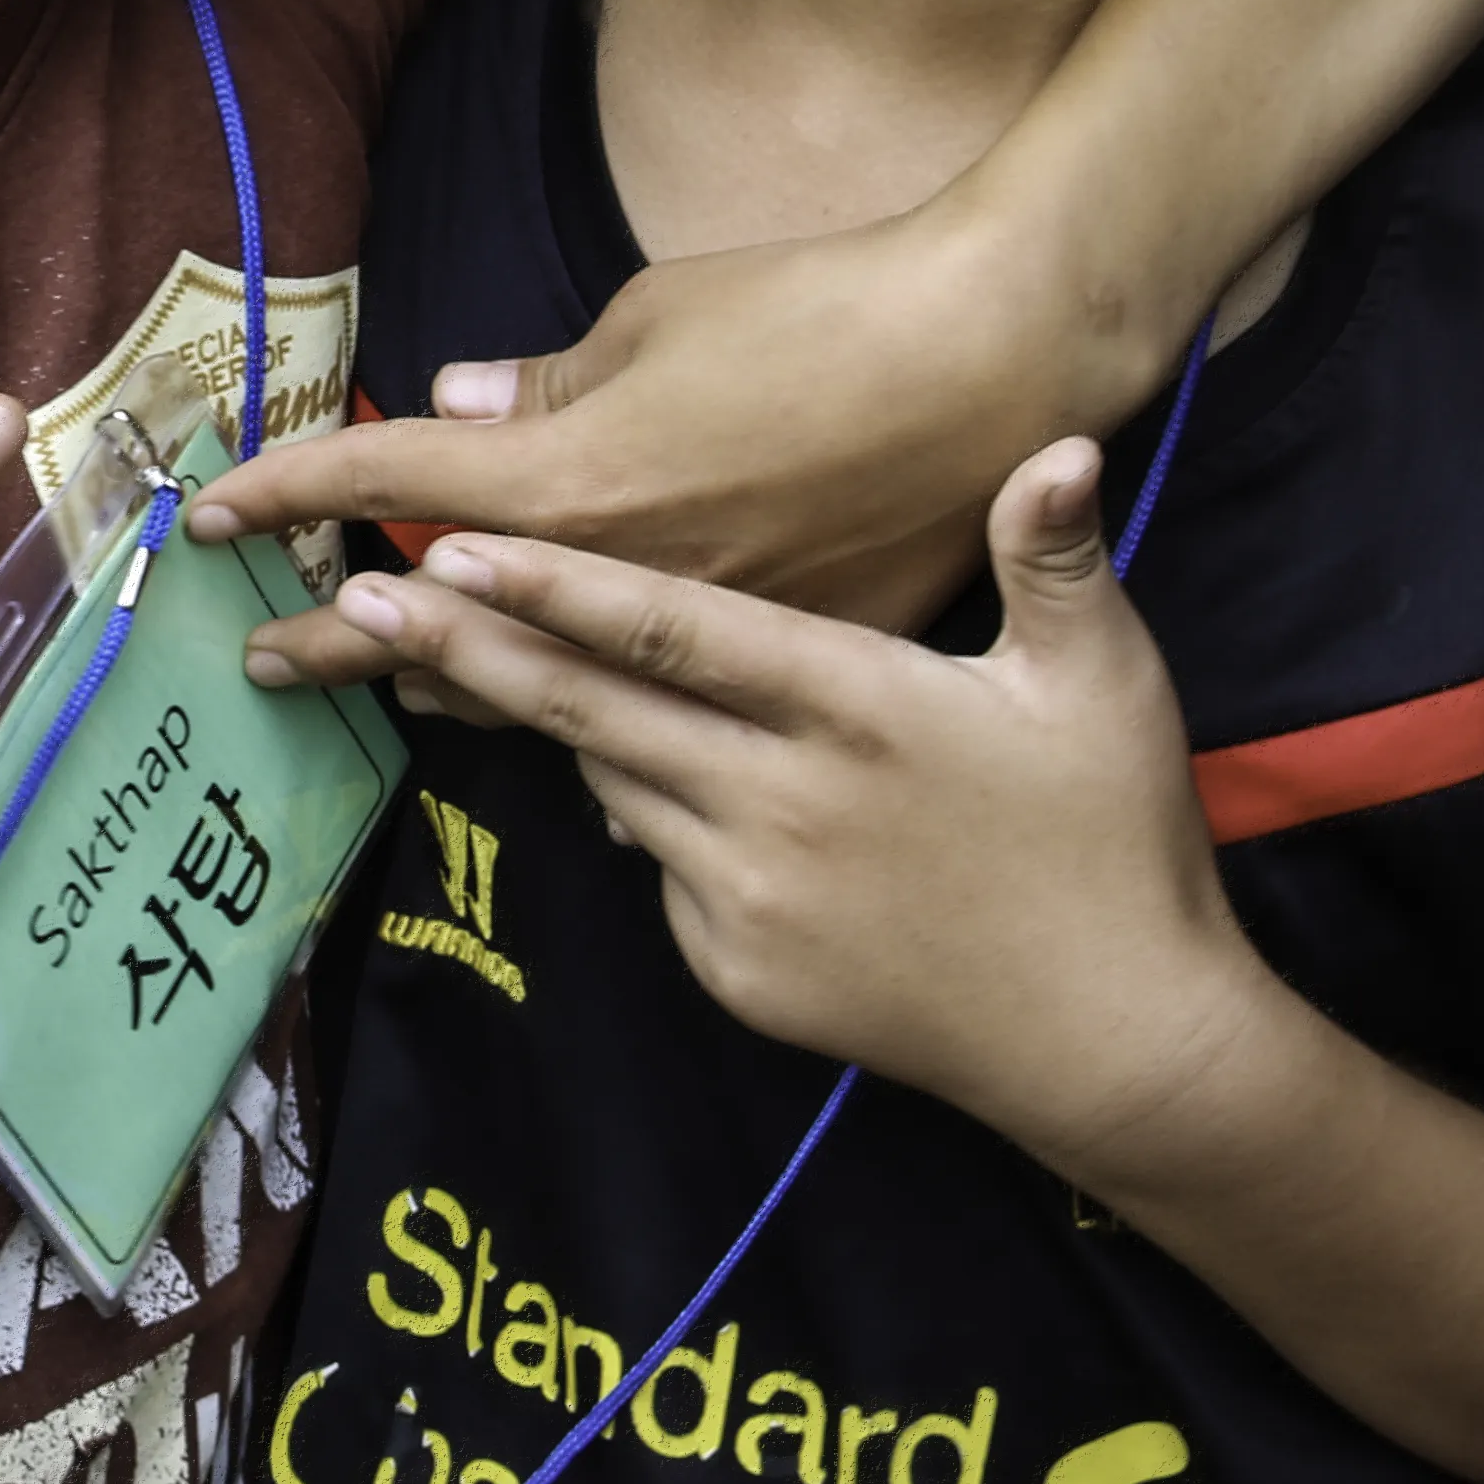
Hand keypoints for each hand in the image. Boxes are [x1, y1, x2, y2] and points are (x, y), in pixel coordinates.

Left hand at [200, 200, 1124, 668]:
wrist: (1008, 376)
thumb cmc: (837, 314)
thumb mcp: (668, 314)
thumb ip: (554, 383)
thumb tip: (465, 408)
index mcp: (581, 487)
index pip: (393, 487)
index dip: (293, 488)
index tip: (211, 511)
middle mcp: (623, 592)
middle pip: (443, 633)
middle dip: (341, 641)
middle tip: (261, 658)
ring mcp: (701, 658)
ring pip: (545, 705)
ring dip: (461, 691)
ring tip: (391, 690)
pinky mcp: (783, 691)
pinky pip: (660, 745)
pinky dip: (604, 727)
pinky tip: (581, 731)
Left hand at [309, 440, 1280, 1188]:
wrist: (1122, 1041)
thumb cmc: (1115, 839)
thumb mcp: (1105, 681)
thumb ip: (1051, 557)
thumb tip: (1055, 442)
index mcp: (860, 711)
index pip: (677, 632)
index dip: (558, 588)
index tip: (454, 548)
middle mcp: (785, 805)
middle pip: (597, 710)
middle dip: (469, 650)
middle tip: (362, 600)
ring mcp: (754, 900)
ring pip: (618, 784)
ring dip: (555, 723)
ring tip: (466, 657)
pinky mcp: (742, 973)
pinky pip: (661, 868)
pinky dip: (645, 812)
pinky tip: (653, 775)